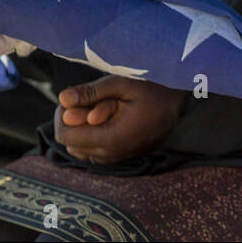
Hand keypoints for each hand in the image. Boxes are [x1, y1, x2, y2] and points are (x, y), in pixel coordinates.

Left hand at [54, 75, 185, 164]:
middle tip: (86, 100)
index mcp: (111, 138)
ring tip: (97, 107)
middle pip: (70, 144)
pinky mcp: (119, 157)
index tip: (72, 98)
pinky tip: (103, 117)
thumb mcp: (120, 83)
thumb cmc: (151, 89)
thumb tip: (62, 99)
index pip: (65, 136)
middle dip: (71, 121)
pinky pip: (92, 152)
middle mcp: (112, 155)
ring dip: (80, 129)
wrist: (179, 105)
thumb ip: (90, 93)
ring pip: (79, 149)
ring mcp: (116, 159)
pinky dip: (90, 135)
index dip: (62, 116)